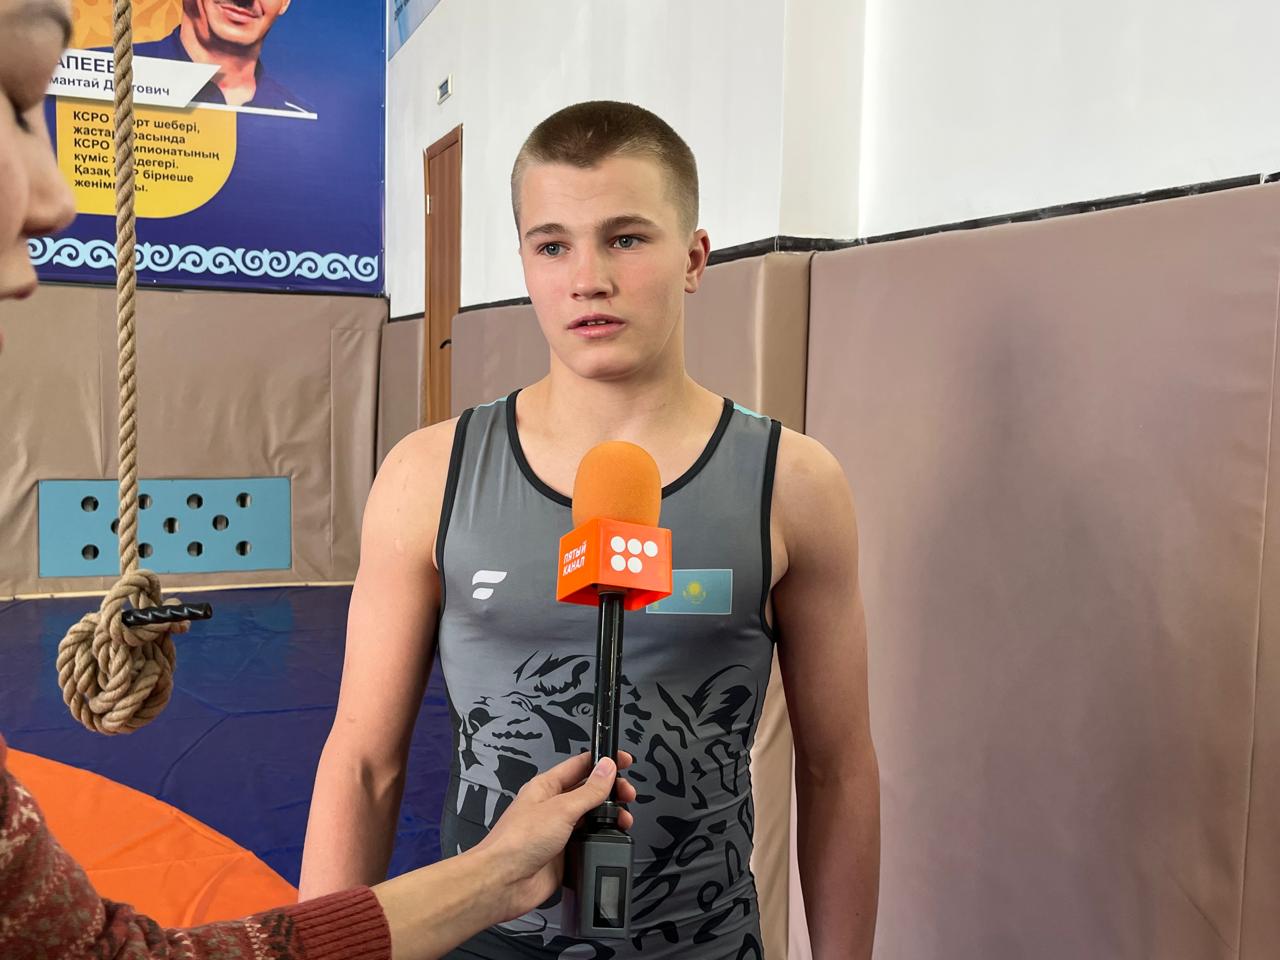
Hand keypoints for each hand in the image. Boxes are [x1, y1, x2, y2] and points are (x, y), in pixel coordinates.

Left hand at [474, 750, 636, 921]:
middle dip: (612, 791)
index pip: (581, 765)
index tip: (624, 761)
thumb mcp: (561, 809)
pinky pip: (588, 843)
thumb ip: (588, 790)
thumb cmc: (517, 841)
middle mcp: (553, 807)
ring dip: (610, 817)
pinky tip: (609, 841)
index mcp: (547, 787)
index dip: (603, 761)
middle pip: (589, 792)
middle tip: (627, 796)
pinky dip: (602, 841)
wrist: (503, 882)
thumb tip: (607, 768)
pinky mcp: (564, 855)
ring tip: (623, 820)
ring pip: (592, 818)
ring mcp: (558, 832)